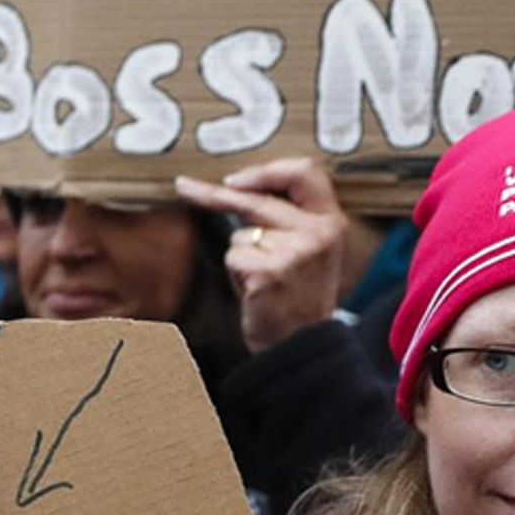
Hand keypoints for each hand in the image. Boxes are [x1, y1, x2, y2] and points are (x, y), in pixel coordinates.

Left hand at [175, 158, 351, 354]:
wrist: (302, 343)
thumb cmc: (296, 296)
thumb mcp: (308, 250)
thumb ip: (287, 219)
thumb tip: (237, 189)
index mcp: (330, 221)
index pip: (305, 172)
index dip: (266, 171)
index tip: (234, 180)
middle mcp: (318, 232)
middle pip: (257, 200)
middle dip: (213, 194)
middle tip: (184, 187)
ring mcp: (296, 251)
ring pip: (240, 235)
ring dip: (241, 256)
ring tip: (262, 280)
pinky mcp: (271, 272)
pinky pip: (234, 257)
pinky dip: (236, 275)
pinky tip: (256, 292)